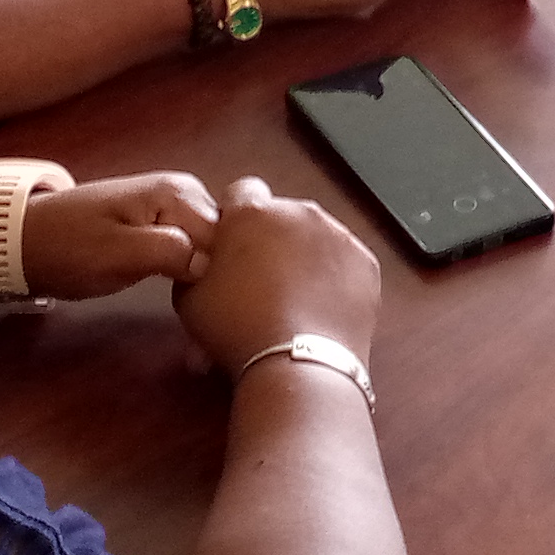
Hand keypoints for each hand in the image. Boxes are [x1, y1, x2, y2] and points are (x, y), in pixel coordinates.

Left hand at [19, 172, 218, 299]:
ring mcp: (171, 207)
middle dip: (219, 274)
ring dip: (207, 276)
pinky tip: (187, 295)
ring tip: (198, 310)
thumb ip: (170, 252)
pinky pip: (192, 247)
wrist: (22, 242)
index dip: (224, 272)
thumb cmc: (68, 249)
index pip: (228, 236)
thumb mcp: (118, 255)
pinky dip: (192, 271)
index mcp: (178, 193)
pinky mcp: (159, 224)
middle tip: (204, 314)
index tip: (212, 306)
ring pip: (210, 245)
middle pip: (224, 239)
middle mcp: (183, 192)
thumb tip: (211, 264)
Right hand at [175, 174, 381, 369]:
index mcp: (252, 211)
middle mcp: (298, 212)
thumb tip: (207, 260)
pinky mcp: (365, 262)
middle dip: (272, 237)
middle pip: (282, 214)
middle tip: (261, 278)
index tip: (233, 244)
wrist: (297, 363)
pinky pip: (344, 261)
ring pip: (316, 236)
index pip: (242, 191)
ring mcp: (337, 235)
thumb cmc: (237, 330)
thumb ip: (197, 263)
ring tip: (293, 298)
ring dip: (304, 256)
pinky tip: (320, 307)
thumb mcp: (190, 297)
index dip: (236, 217)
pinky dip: (335, 277)